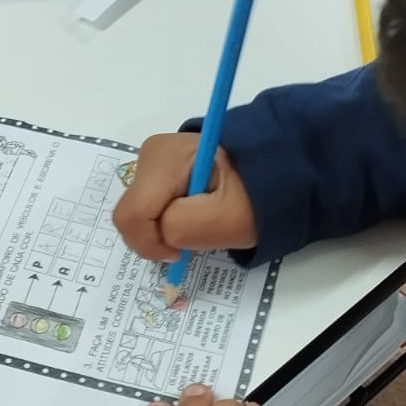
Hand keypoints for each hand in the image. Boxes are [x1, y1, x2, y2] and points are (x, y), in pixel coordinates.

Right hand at [113, 133, 257, 261]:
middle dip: (156, 236)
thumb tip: (160, 235)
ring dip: (163, 228)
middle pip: (131, 214)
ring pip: (137, 212)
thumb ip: (182, 228)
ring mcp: (151, 159)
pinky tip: (193, 212)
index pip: (132, 215)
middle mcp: (150, 153)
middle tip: (196, 233)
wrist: (274, 171)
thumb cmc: (254, 197)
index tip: (181, 252)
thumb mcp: (226, 221)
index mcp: (166, 159)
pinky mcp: (155, 168)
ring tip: (200, 219)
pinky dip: (165, 219)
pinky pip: (146, 206)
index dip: (151, 245)